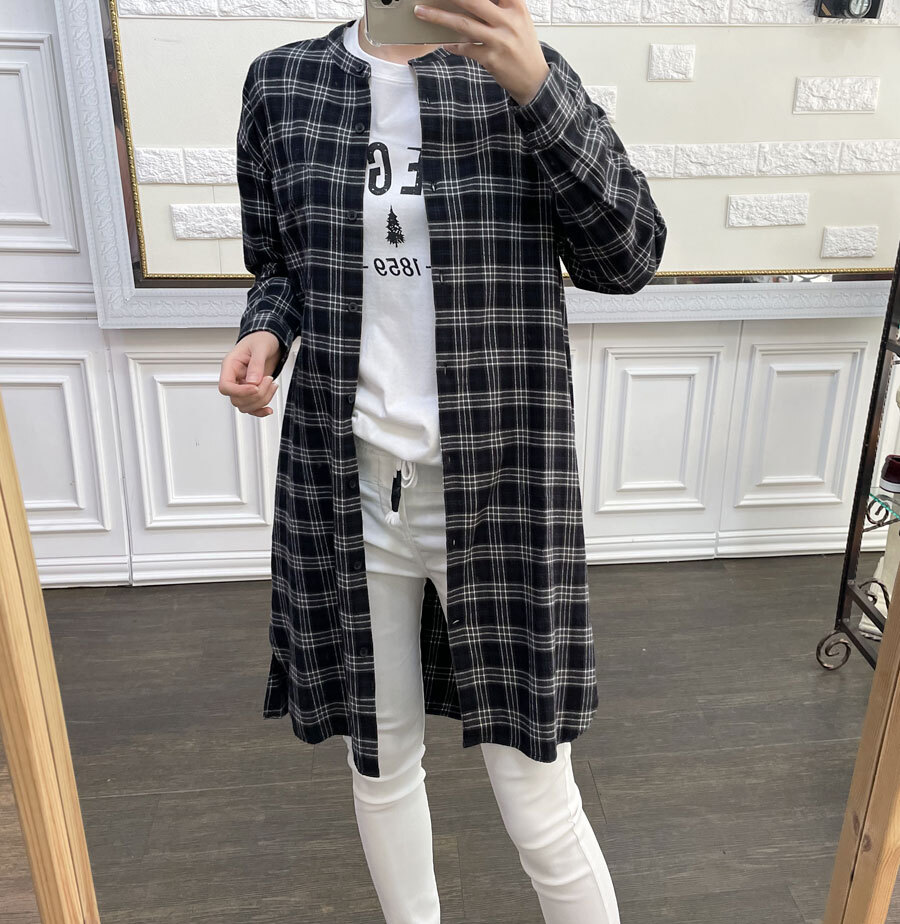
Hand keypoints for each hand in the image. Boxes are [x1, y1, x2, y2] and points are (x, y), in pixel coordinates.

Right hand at [219, 331, 280, 416]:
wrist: (270, 341)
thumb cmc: (261, 339)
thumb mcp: (260, 348)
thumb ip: (256, 364)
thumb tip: (253, 381)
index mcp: (230, 365)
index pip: (225, 386)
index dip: (240, 391)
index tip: (255, 388)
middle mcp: (234, 378)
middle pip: (237, 399)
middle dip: (256, 394)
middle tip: (269, 380)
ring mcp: (242, 386)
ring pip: (245, 405)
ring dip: (262, 400)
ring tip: (272, 385)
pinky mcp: (252, 391)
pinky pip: (251, 408)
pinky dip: (260, 411)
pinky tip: (268, 409)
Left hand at [414, 0, 549, 104]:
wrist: (534, 78)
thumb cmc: (523, 46)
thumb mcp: (518, 19)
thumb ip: (500, 6)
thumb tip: (469, 3)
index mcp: (516, 6)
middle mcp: (508, 21)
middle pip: (473, 1)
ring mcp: (499, 40)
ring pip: (463, 24)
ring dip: (439, 17)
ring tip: (421, 11)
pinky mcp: (491, 58)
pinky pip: (465, 48)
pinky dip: (453, 45)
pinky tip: (445, 43)